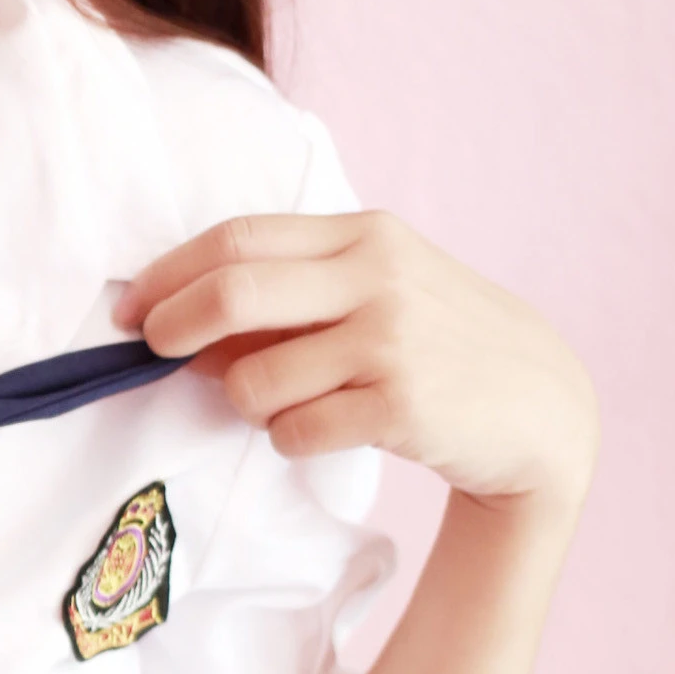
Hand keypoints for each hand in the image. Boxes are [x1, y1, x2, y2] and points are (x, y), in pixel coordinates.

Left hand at [114, 210, 599, 517]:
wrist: (541, 407)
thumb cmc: (441, 342)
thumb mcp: (382, 287)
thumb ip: (297, 291)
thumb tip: (186, 324)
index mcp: (364, 234)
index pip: (240, 238)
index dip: (170, 272)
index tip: (133, 304)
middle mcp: (377, 276)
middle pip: (233, 292)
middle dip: (173, 324)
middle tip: (150, 349)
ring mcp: (390, 340)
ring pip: (255, 378)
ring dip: (245, 401)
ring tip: (283, 404)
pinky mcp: (401, 405)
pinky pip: (294, 431)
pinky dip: (287, 438)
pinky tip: (321, 430)